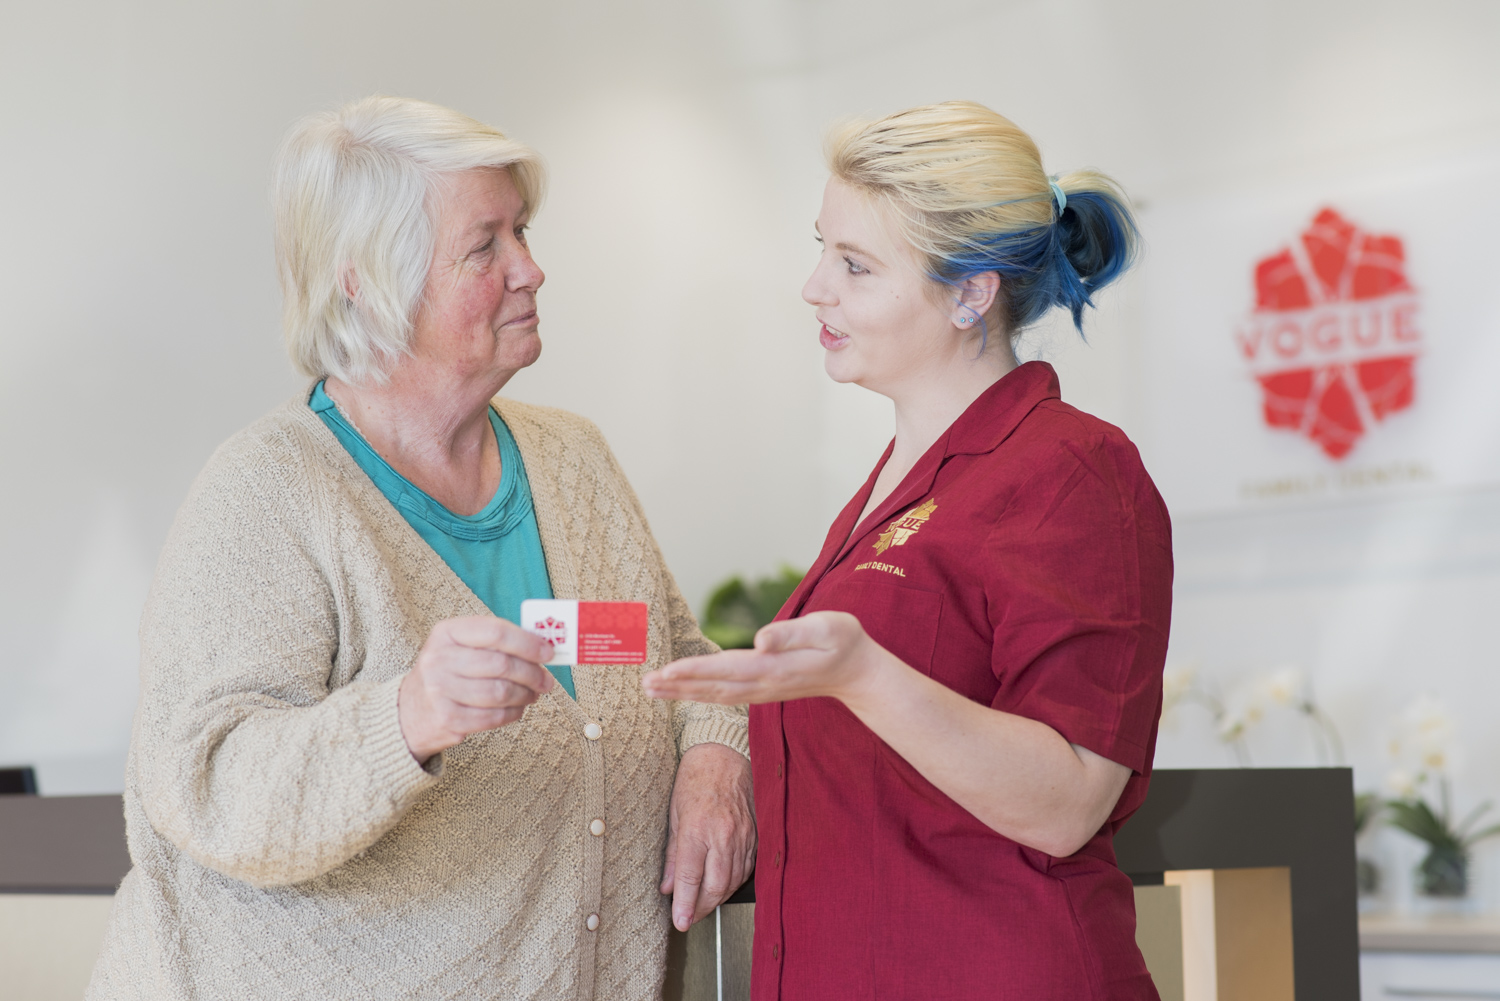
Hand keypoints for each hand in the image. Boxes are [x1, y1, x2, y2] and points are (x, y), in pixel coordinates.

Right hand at [398, 615, 554, 763]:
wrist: (410, 710)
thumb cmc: (450, 671)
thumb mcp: (463, 647)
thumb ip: (498, 644)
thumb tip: (544, 649)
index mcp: (446, 632)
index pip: (495, 632)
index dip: (528, 643)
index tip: (549, 653)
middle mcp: (438, 659)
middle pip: (501, 664)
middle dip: (532, 673)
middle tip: (546, 681)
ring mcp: (439, 690)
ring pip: (500, 693)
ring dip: (525, 695)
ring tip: (532, 695)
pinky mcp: (446, 718)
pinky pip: (493, 717)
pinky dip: (513, 713)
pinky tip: (517, 709)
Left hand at [641, 611, 881, 707]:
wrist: (857, 672)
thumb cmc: (843, 642)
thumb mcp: (826, 628)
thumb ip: (792, 634)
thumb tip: (759, 640)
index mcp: (774, 668)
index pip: (726, 671)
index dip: (695, 671)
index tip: (667, 671)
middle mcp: (763, 684)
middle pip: (712, 687)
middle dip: (677, 686)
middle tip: (644, 684)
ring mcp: (762, 691)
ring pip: (714, 694)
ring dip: (681, 693)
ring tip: (650, 689)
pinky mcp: (762, 690)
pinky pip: (723, 695)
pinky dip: (697, 694)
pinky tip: (679, 692)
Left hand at [660, 743, 755, 930]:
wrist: (726, 754)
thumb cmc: (696, 778)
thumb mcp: (674, 814)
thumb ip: (672, 853)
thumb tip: (668, 885)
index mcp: (697, 829)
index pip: (690, 877)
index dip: (684, 904)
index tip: (680, 921)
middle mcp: (722, 835)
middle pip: (716, 886)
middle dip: (702, 908)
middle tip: (690, 917)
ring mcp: (743, 836)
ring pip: (733, 881)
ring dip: (718, 898)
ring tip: (704, 905)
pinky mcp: (755, 834)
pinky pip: (747, 867)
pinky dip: (735, 882)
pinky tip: (724, 885)